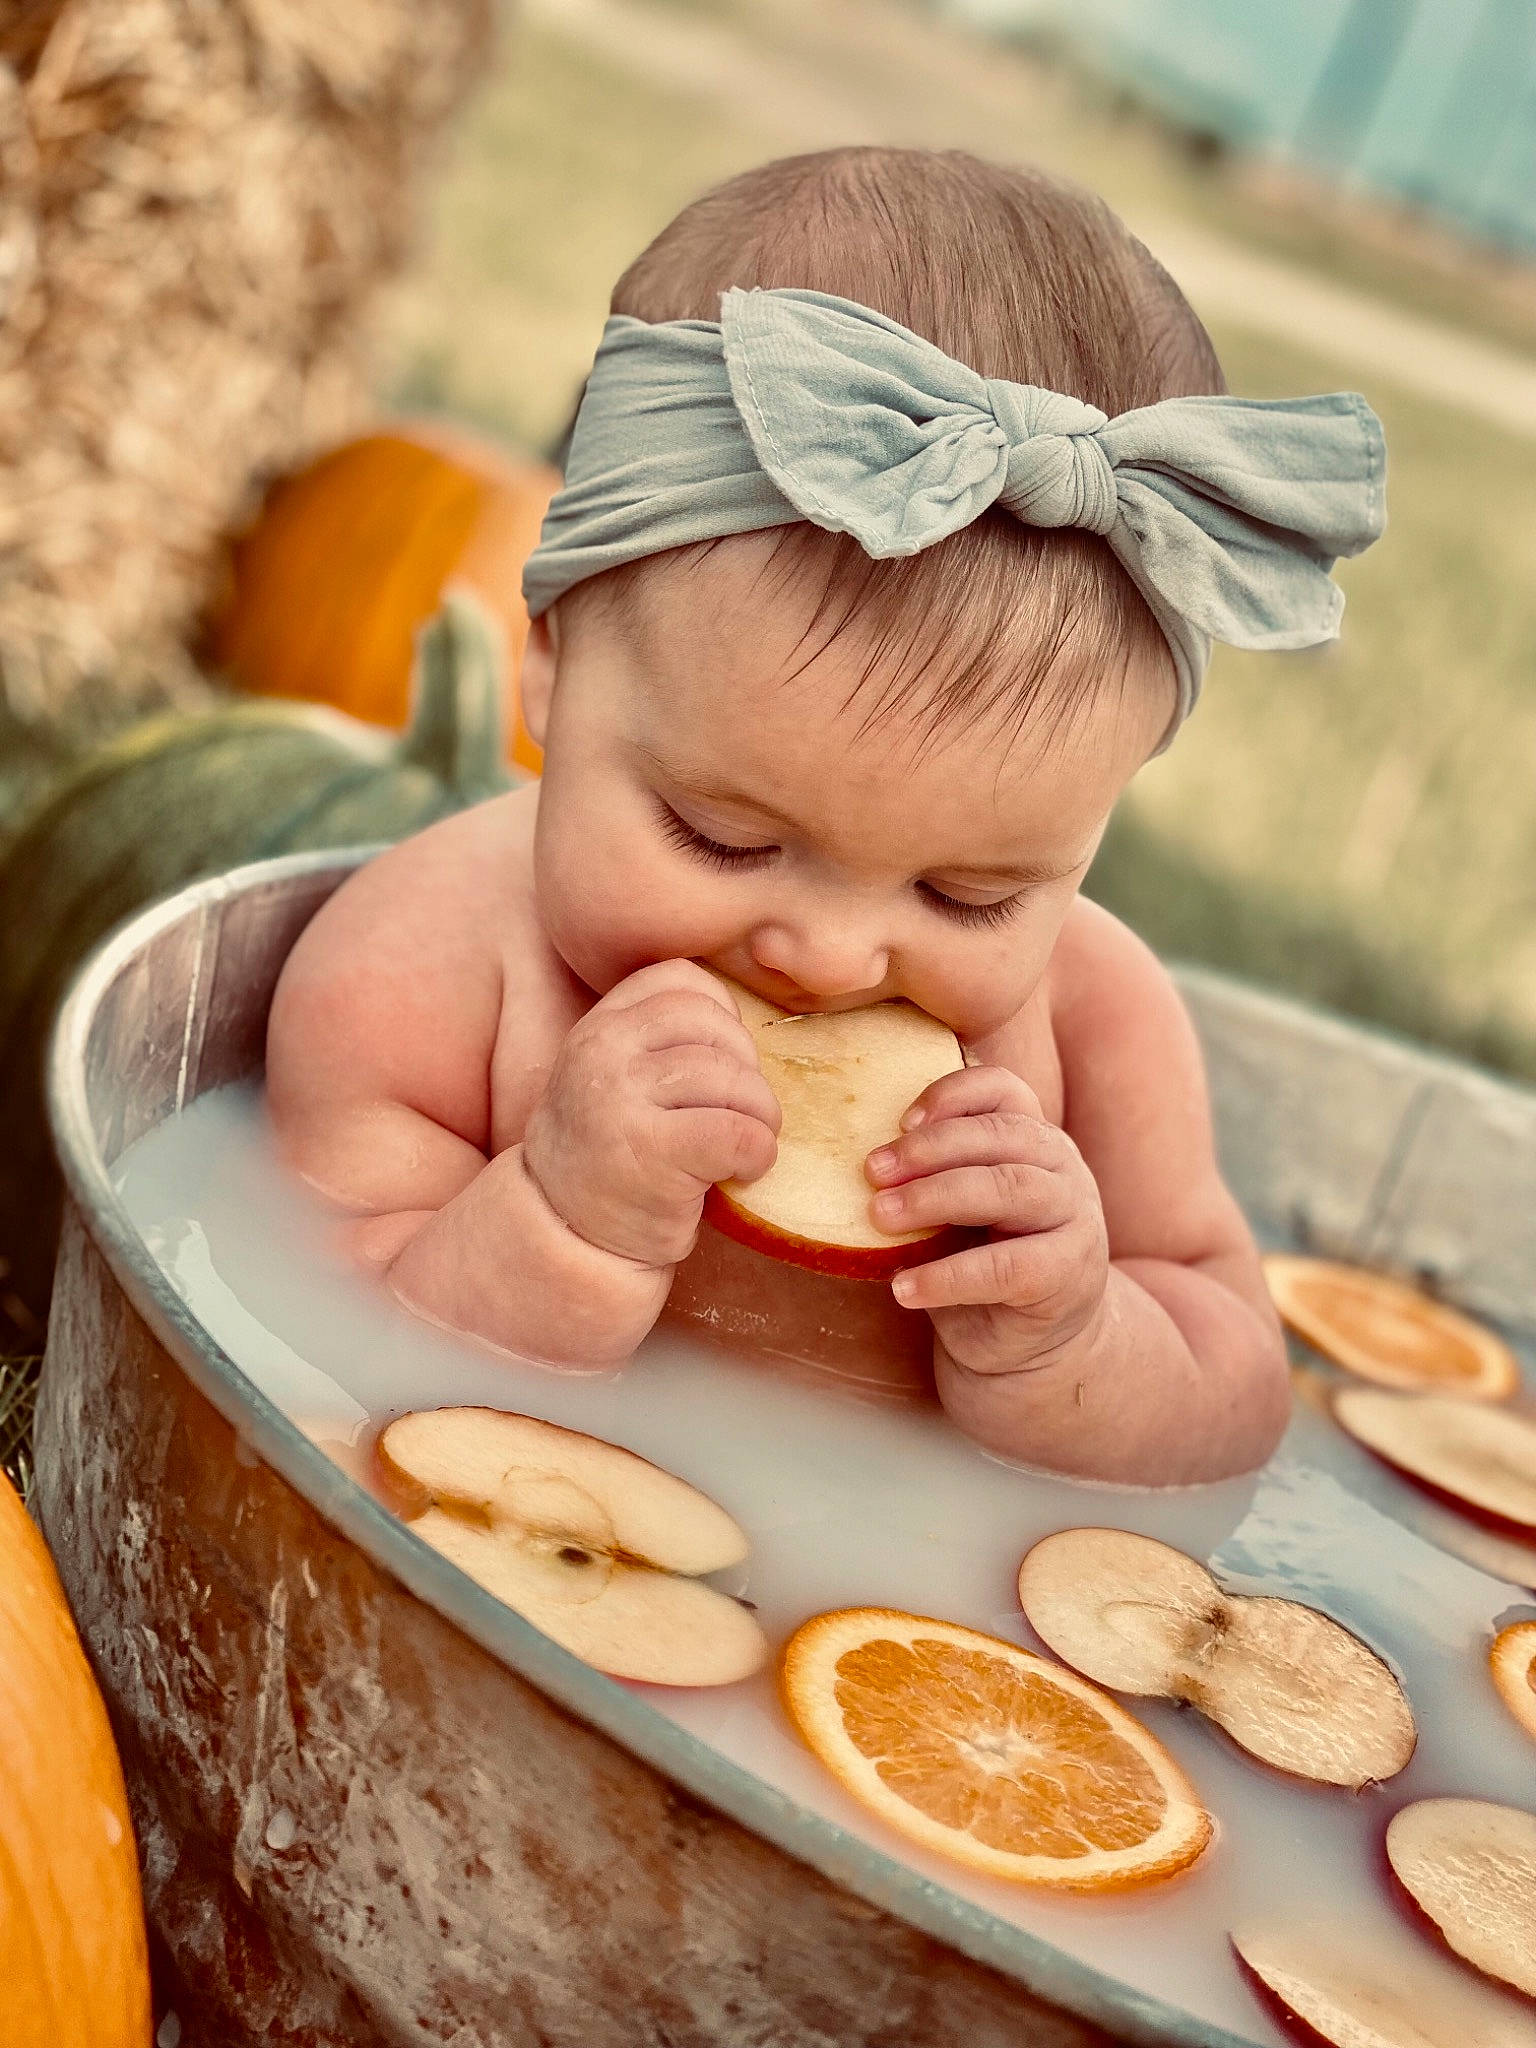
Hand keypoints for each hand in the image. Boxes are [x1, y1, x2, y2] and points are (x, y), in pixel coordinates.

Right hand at [523, 961, 779, 1269]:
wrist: (565, 1234)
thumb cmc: (612, 1153)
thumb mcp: (616, 1076)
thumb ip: (658, 1039)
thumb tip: (745, 1023)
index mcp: (600, 1026)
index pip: (681, 981)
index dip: (722, 1018)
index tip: (722, 1064)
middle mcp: (603, 1052)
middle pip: (717, 1029)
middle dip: (748, 1074)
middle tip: (742, 1115)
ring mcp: (622, 1100)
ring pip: (734, 1081)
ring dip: (761, 1118)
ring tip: (747, 1146)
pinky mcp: (652, 1153)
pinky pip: (738, 1132)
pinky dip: (757, 1153)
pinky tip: (743, 1171)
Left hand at [864, 1065, 1107, 1374]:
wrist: (1027, 1343)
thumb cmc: (980, 1260)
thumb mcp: (957, 1207)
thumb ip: (932, 1174)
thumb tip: (864, 1160)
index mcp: (1032, 1137)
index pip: (1003, 1090)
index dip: (953, 1094)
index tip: (900, 1120)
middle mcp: (1062, 1167)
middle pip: (1000, 1135)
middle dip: (929, 1149)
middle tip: (872, 1171)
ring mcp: (1073, 1218)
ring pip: (1008, 1189)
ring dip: (935, 1197)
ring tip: (880, 1217)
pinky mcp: (1066, 1274)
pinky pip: (1005, 1267)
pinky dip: (948, 1276)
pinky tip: (903, 1287)